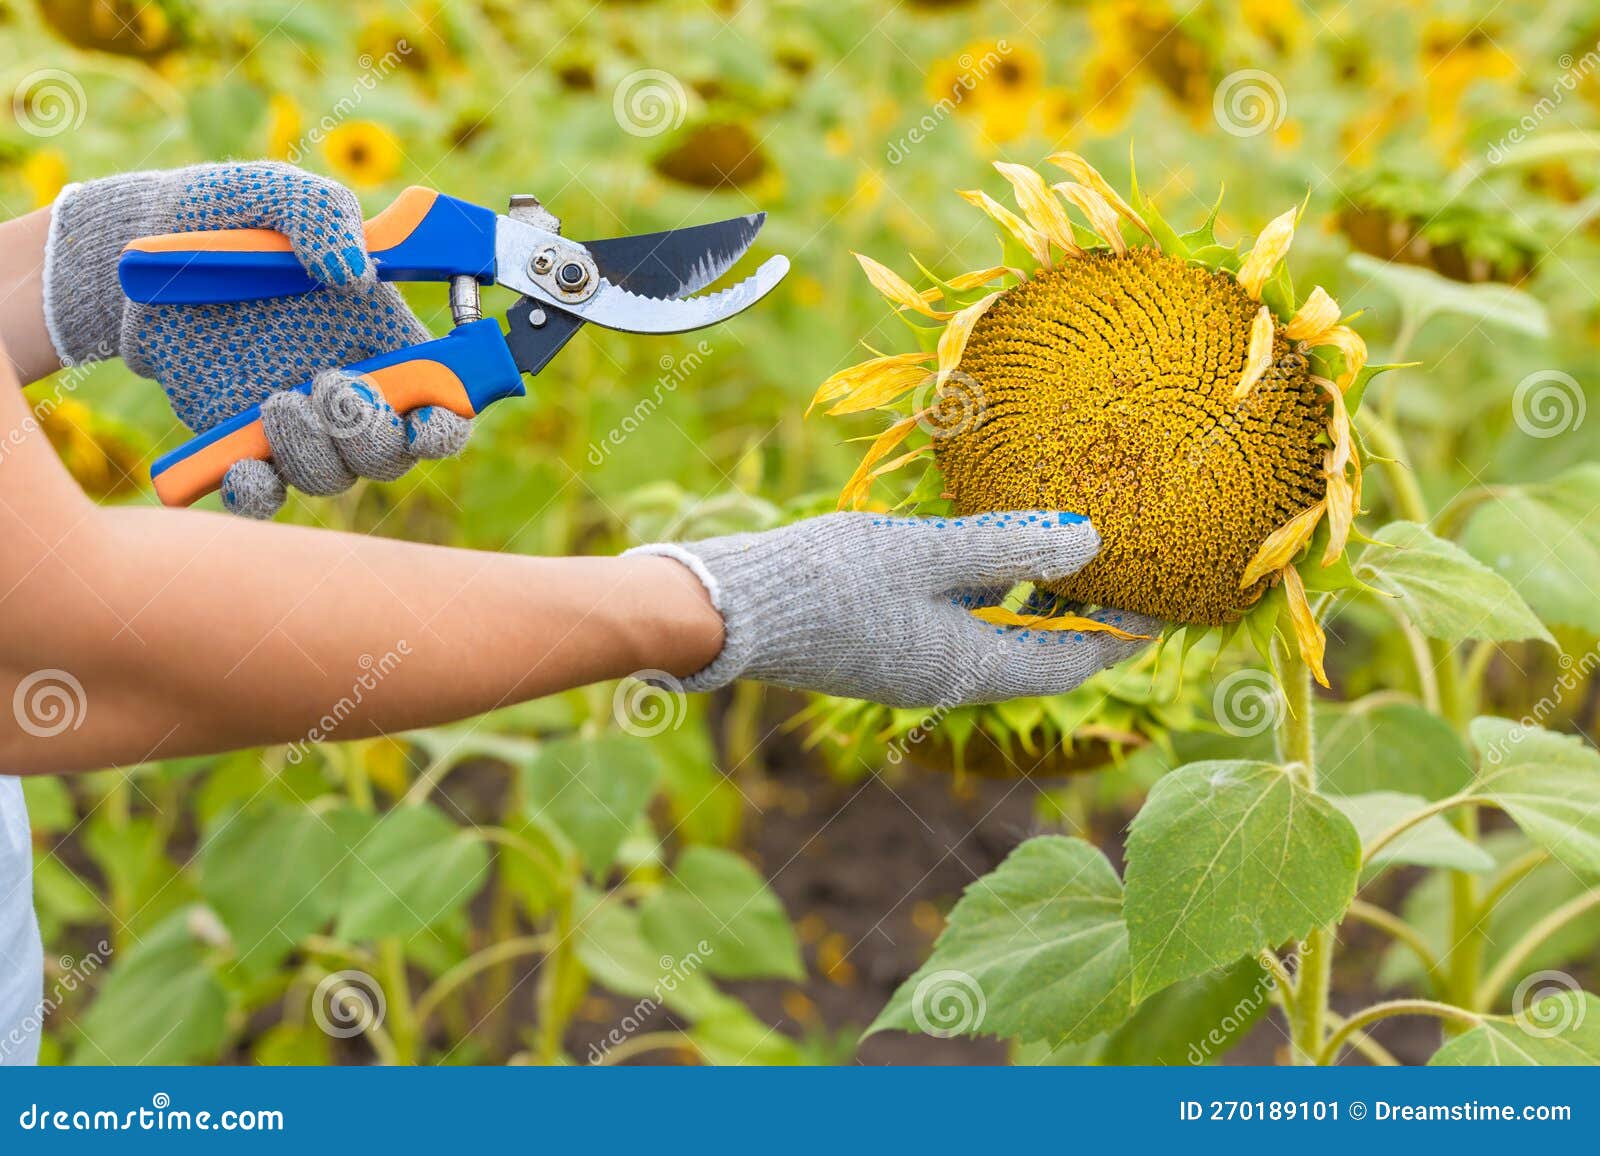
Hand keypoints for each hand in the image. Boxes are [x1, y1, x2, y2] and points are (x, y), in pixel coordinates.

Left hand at [43, 162, 468, 516]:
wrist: (135, 251)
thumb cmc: (222, 215)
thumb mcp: (273, 194)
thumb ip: (321, 213)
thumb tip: (355, 272)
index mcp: (382, 336)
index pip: (442, 399)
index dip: (447, 423)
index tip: (428, 420)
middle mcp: (347, 388)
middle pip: (392, 452)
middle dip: (374, 437)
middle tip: (332, 389)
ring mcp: (295, 421)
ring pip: (332, 475)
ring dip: (314, 454)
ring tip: (276, 403)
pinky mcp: (239, 443)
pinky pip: (263, 493)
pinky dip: (258, 493)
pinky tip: (243, 468)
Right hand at [628, 510, 1160, 707]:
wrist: (725, 611)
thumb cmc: (824, 582)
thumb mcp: (925, 553)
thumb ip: (1009, 546)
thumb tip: (1095, 541)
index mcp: (966, 668)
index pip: (1071, 663)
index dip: (1123, 634)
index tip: (1166, 598)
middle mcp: (946, 677)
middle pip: (1040, 654)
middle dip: (1086, 614)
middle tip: (1125, 564)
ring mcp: (912, 664)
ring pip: (999, 636)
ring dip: (1036, 599)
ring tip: (1066, 545)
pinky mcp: (883, 644)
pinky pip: (959, 623)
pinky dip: (989, 592)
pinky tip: (985, 548)